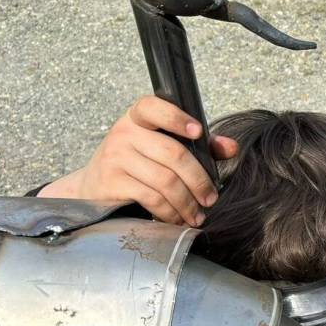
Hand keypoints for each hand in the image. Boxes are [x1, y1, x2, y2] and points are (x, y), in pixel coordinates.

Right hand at [38, 95, 238, 226]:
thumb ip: (198, 145)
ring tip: (197, 215)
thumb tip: (231, 147)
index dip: (177, 118)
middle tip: (211, 199)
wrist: (94, 185)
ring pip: (165, 180)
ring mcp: (115, 156)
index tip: (198, 132)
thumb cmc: (138, 163)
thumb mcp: (162, 147)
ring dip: (187, 202)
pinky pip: (151, 198)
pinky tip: (177, 218)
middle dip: (199, 180)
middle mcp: (124, 132)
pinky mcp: (112, 181)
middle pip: (173, 153)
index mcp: (139, 117)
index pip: (153, 106)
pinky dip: (170, 212)